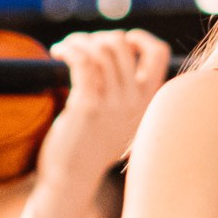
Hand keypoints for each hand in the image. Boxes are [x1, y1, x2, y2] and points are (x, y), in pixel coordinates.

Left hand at [36, 29, 173, 185]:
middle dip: (99, 38)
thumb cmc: (91, 150)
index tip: (120, 40)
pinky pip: (83, 61)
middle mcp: (135, 102)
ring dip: (79, 41)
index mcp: (147, 103)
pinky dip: (70, 49)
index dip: (140, 38)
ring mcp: (113, 104)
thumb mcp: (122, 123)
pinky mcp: (88, 106)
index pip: (159, 54)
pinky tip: (58, 52)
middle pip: (122, 46)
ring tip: (66, 48)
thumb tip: (121, 57)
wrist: (72, 179)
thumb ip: (129, 97)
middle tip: (82, 47)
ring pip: (101, 50)